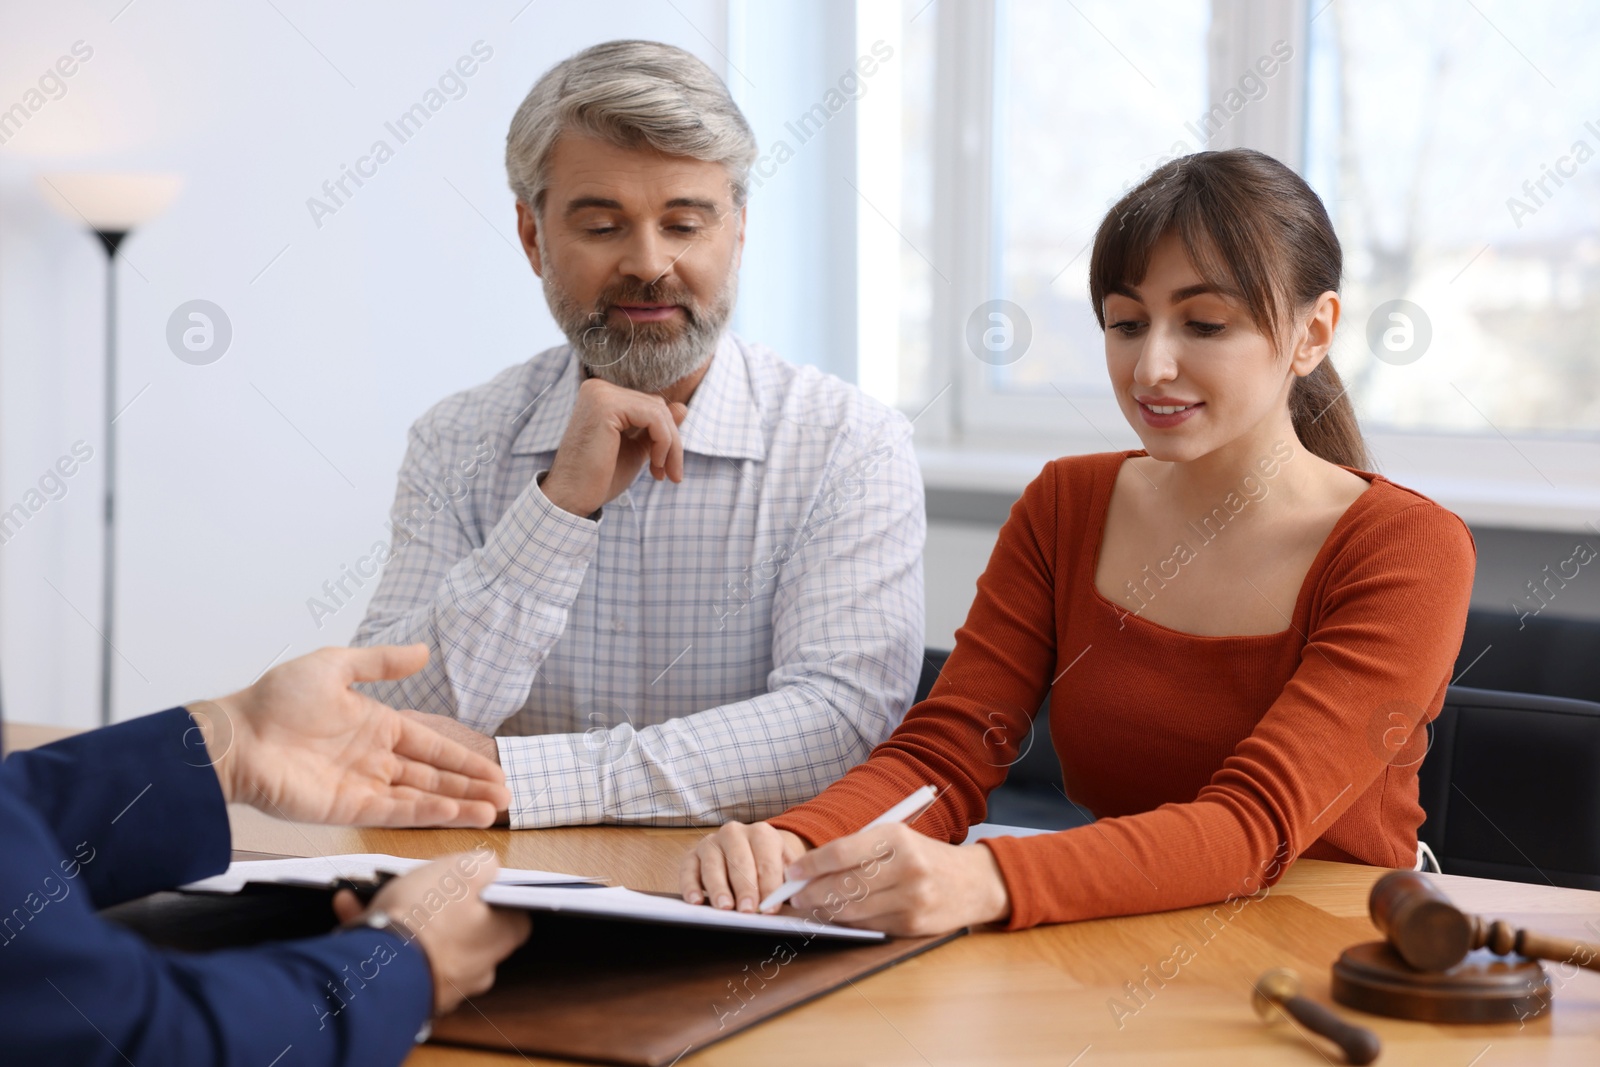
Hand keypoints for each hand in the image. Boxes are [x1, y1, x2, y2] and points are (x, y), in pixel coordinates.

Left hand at [191, 644, 508, 826]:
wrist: (238, 736)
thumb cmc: (277, 699)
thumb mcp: (336, 666)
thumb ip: (381, 663)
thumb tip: (424, 651)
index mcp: (376, 726)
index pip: (431, 746)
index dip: (464, 758)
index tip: (496, 769)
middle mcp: (374, 759)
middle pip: (434, 776)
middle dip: (471, 787)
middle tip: (507, 796)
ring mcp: (363, 786)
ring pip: (422, 797)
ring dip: (458, 804)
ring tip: (494, 810)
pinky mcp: (347, 808)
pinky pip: (396, 811)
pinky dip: (428, 814)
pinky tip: (457, 814)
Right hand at [332, 850, 530, 1014]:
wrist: (374, 970)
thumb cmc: (426, 917)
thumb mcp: (462, 870)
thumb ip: (484, 865)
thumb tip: (489, 866)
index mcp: (500, 939)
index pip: (513, 915)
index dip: (494, 893)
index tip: (474, 878)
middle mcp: (477, 968)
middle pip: (466, 927)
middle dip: (442, 904)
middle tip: (422, 883)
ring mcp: (442, 985)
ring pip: (425, 940)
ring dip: (403, 915)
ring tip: (377, 891)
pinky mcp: (406, 994)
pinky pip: (396, 958)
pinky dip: (378, 934)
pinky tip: (352, 908)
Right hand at [540, 377, 688, 516]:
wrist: (571, 498)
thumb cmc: (599, 478)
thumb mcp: (636, 449)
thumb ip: (656, 428)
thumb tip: (683, 407)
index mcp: (602, 396)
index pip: (650, 405)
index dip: (666, 436)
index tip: (665, 467)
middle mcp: (598, 388)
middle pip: (657, 406)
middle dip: (672, 442)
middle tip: (672, 474)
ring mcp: (601, 394)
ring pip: (659, 412)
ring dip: (671, 446)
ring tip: (664, 473)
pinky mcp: (606, 406)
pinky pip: (654, 418)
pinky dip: (664, 443)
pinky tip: (656, 465)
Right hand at [680, 821, 809, 911]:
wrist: (748, 851)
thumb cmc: (767, 866)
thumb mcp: (784, 868)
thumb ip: (791, 881)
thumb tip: (798, 897)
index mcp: (762, 833)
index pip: (767, 861)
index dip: (770, 886)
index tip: (770, 908)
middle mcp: (734, 833)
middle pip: (740, 861)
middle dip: (745, 887)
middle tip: (748, 909)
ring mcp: (711, 842)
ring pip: (713, 865)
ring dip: (719, 888)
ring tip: (725, 907)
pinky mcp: (692, 855)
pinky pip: (688, 869)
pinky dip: (690, 886)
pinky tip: (696, 901)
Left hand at [779, 823, 1011, 936]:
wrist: (973, 883)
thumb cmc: (924, 856)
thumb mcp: (896, 838)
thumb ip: (857, 849)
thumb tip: (811, 869)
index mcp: (897, 837)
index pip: (842, 851)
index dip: (811, 864)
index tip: (792, 872)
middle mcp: (906, 867)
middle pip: (844, 885)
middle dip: (812, 893)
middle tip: (794, 896)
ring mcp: (911, 899)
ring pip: (853, 910)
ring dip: (825, 911)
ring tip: (811, 906)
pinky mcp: (912, 926)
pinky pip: (868, 926)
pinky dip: (848, 922)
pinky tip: (837, 917)